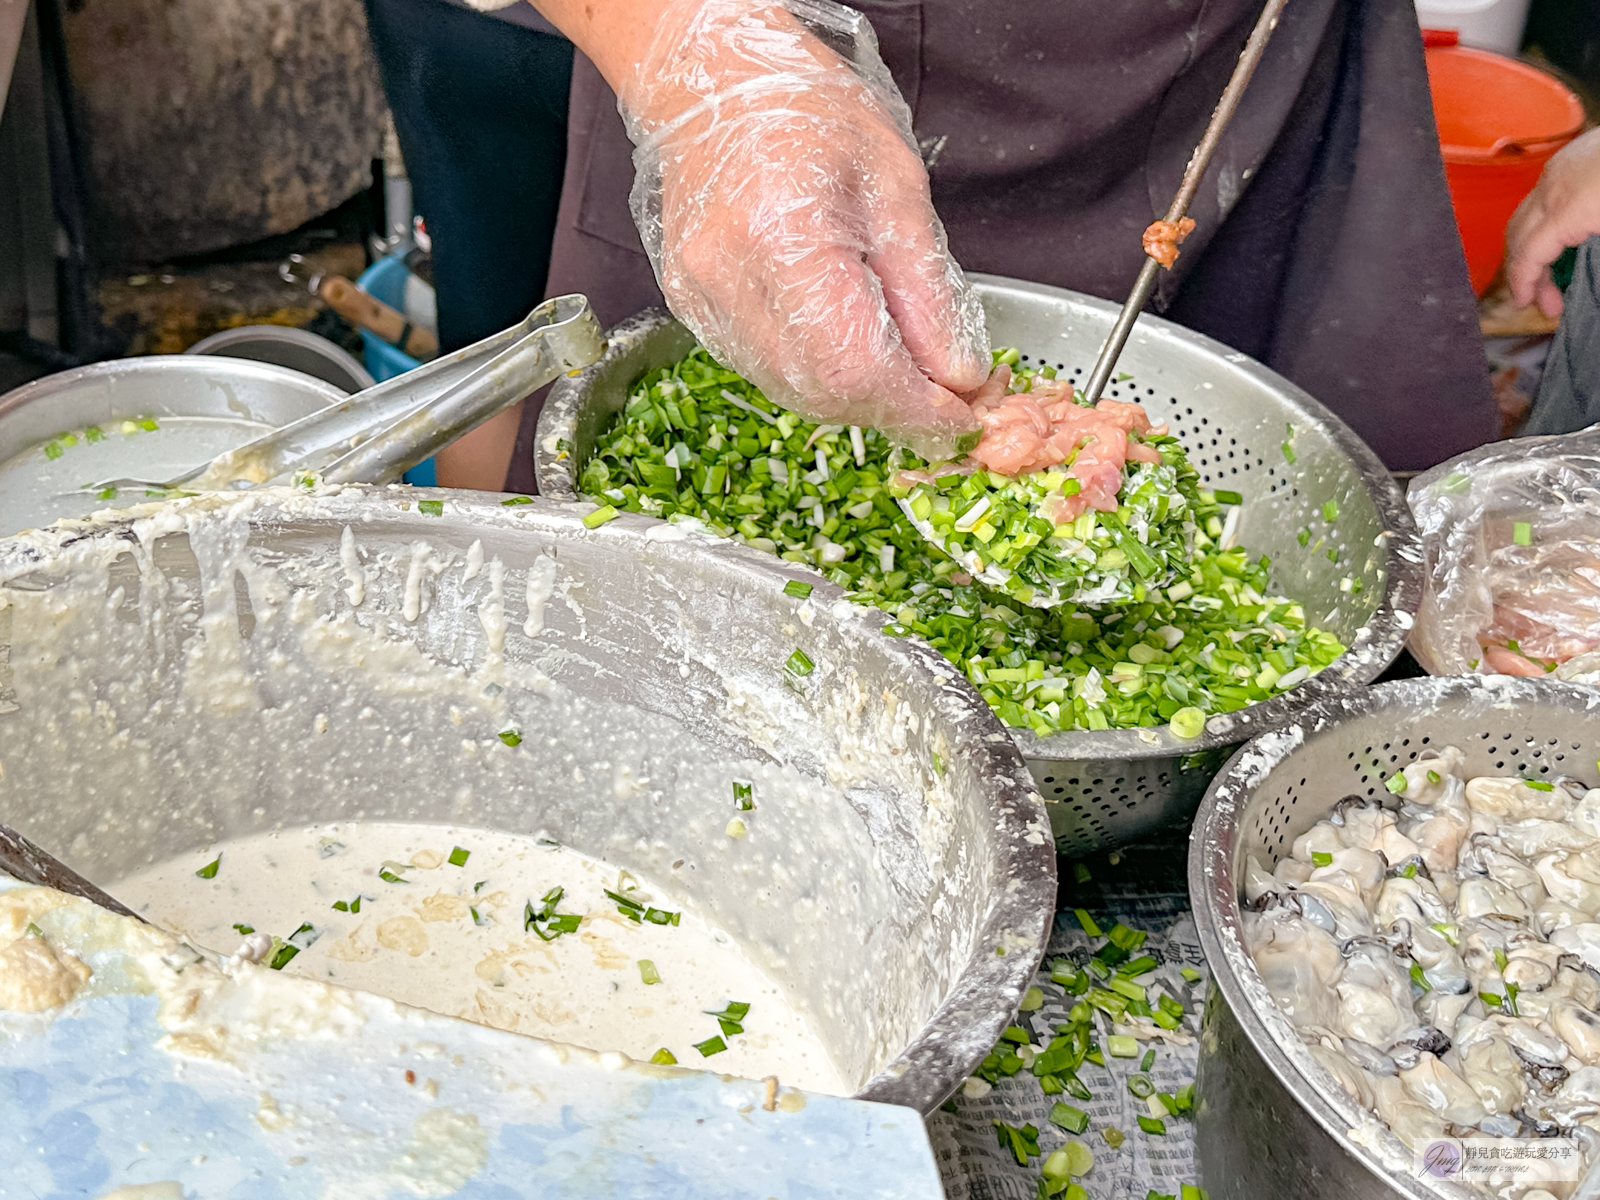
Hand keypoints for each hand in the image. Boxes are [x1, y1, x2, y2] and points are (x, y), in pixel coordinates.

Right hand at [616, 1, 989, 459]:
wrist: (718, 86)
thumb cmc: (811, 116)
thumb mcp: (898, 189)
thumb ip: (928, 293)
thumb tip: (959, 377)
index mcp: (784, 236)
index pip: (855, 365)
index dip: (915, 407)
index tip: (961, 416)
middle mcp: (728, 279)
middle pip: (820, 391)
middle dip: (893, 410)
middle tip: (945, 402)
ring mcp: (700, 300)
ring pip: (793, 392)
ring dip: (858, 399)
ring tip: (905, 374)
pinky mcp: (691, 310)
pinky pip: (766, 371)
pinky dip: (819, 378)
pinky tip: (851, 351)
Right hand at [1506, 127, 1599, 317]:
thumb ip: (1597, 258)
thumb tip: (1589, 280)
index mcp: (1568, 208)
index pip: (1528, 254)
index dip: (1523, 283)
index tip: (1527, 304)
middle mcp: (1552, 187)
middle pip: (1518, 237)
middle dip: (1524, 271)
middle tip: (1543, 299)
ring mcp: (1558, 169)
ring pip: (1525, 217)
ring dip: (1530, 247)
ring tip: (1550, 272)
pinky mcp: (1570, 157)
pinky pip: (1541, 198)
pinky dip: (1541, 224)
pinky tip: (1562, 237)